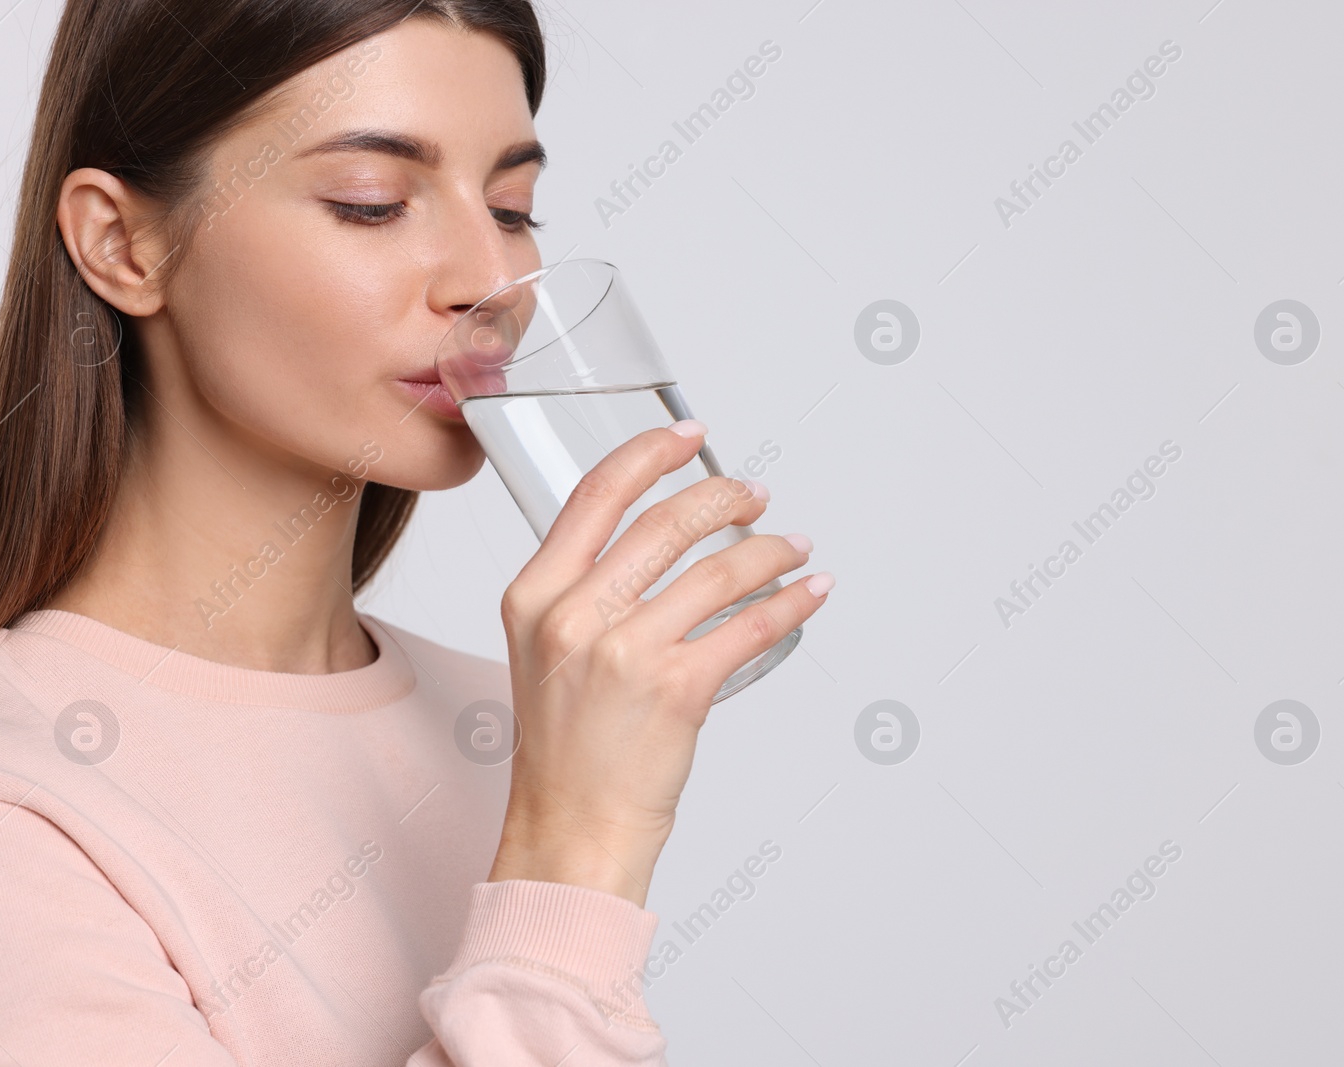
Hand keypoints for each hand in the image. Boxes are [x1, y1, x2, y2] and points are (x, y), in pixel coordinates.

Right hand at [486, 420, 830, 906]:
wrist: (571, 829)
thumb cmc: (564, 751)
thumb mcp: (544, 653)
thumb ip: (581, 593)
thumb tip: (649, 541)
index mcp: (534, 596)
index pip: (596, 494)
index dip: (650, 452)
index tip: (688, 436)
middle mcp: (574, 615)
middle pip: (666, 522)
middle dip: (724, 497)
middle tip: (754, 496)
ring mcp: (627, 651)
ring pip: (719, 570)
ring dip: (770, 550)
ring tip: (791, 546)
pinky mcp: (678, 689)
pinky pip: (751, 625)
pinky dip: (791, 601)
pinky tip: (810, 590)